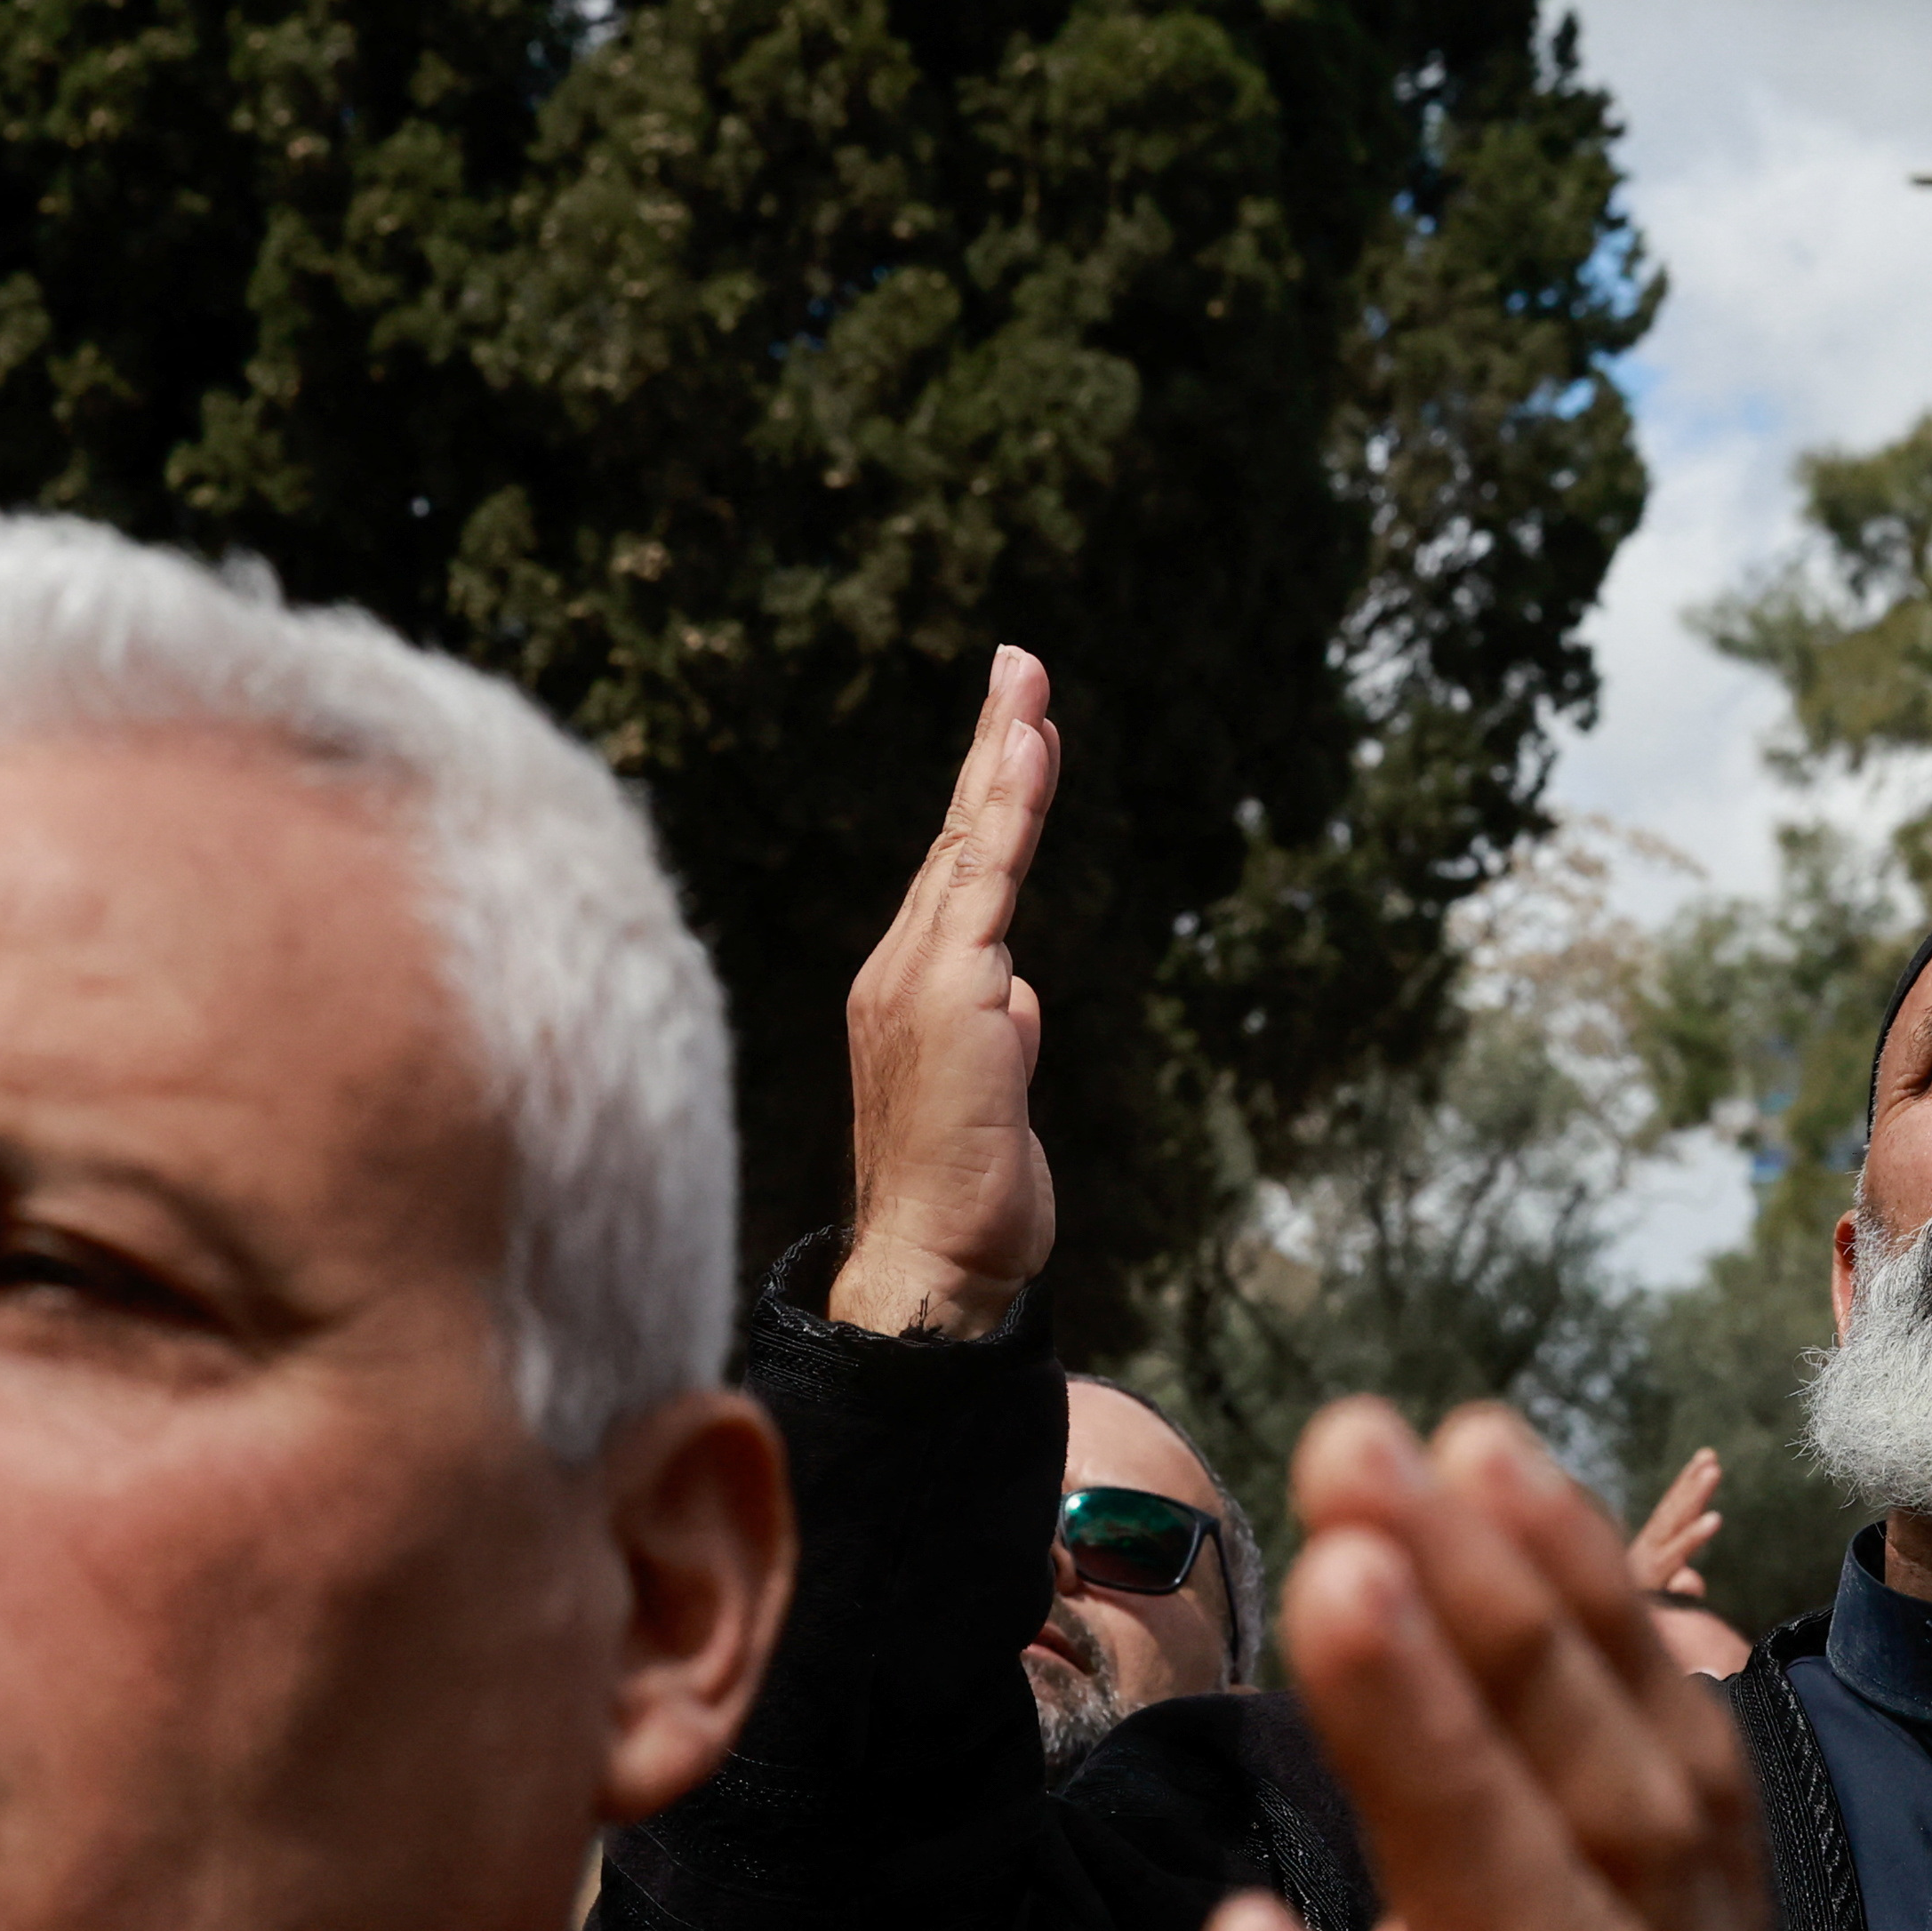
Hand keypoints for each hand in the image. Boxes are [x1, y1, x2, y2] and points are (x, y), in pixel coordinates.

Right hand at [828, 648, 1059, 1340]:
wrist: (936, 1265)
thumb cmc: (966, 1197)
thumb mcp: (995, 1097)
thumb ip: (1001, 1033)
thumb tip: (1018, 999)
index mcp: (911, 992)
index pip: (955, 874)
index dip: (984, 798)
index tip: (1014, 727)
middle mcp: (902, 972)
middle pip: (955, 838)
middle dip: (990, 747)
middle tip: (1020, 665)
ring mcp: (921, 979)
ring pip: (969, 846)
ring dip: (1002, 759)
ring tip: (1029, 686)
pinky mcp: (953, 995)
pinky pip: (986, 882)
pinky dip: (1008, 812)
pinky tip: (1029, 754)